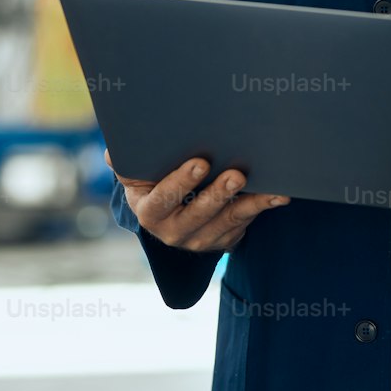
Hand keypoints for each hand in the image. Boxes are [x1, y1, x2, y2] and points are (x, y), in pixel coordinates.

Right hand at [106, 149, 288, 252]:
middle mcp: (172, 232)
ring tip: (267, 187)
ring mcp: (199, 239)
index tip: (200, 162)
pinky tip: (279, 195)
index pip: (162, 201)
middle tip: (237, 173)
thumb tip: (112, 151)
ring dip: (248, 204)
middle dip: (218, 194)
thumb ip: (127, 159)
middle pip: (197, 215)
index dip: (180, 184)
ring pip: (226, 222)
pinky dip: (262, 208)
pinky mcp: (223, 239)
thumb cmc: (153, 176)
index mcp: (148, 211)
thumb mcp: (136, 171)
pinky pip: (244, 224)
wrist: (169, 205)